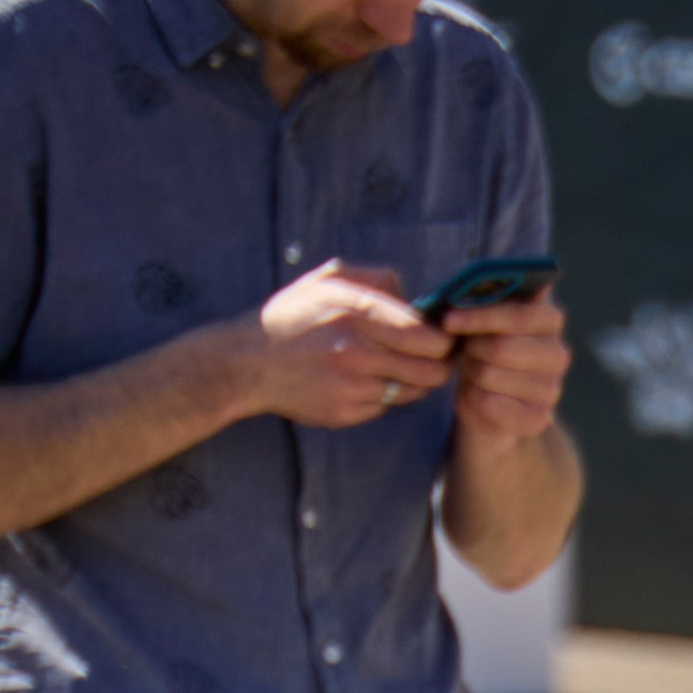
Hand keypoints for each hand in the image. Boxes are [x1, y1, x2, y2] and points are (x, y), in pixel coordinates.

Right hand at [248, 262, 453, 429]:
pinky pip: (386, 407)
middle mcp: (356, 351)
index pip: (427, 336)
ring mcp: (351, 387)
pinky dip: (384, 396)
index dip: (443, 339)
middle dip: (440, 363)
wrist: (249, 364)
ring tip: (396, 365)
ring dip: (414, 380)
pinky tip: (363, 381)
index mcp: (355, 312)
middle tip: (435, 357)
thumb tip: (415, 297)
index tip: (442, 337)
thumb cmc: (292, 317)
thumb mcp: (327, 281)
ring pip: (412, 391)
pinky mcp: (346, 413)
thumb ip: (376, 280)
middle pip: (430, 369)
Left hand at [442, 287, 570, 446]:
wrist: (488, 404)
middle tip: (463, 349)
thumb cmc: (481, 350)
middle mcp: (558, 354)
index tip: (448, 318)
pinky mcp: (538, 418)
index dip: (481, 315)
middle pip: (502, 347)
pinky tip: (478, 395)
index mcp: (550, 320)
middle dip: (472, 347)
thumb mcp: (482, 321)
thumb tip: (475, 284)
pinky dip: (473, 398)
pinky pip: (489, 403)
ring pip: (490, 375)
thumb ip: (486, 299)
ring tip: (472, 370)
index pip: (519, 314)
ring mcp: (551, 389)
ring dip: (470, 372)